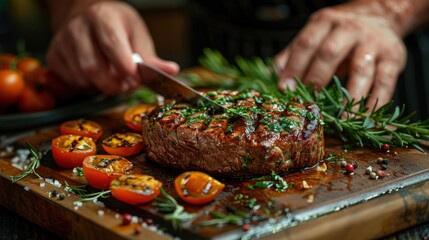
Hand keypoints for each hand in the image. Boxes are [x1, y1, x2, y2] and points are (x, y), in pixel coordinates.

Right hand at [46, 1, 178, 95]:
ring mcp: (62, 42)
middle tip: (127, 86)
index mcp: (102, 17)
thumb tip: (172, 71)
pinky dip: (88, 87)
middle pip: (93, 67)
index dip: (124, 67)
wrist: (87, 16)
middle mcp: (78, 27)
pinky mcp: (53, 56)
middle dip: (114, 85)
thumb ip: (151, 59)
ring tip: (114, 79)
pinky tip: (97, 78)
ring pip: (82, 79)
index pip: (111, 44)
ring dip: (102, 87)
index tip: (136, 79)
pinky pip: (71, 83)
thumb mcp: (138, 37)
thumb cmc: (117, 27)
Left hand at [275, 2, 405, 107]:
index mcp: (325, 22)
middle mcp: (350, 29)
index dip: (294, 67)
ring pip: (360, 70)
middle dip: (317, 79)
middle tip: (308, 104)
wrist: (380, 16)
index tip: (284, 89)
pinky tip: (365, 119)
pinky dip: (375, 104)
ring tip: (339, 119)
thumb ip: (292, 54)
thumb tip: (267, 75)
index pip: (306, 44)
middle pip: (330, 53)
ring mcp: (373, 44)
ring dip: (349, 97)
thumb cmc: (339, 33)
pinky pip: (385, 83)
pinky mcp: (393, 59)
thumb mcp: (315, 34)